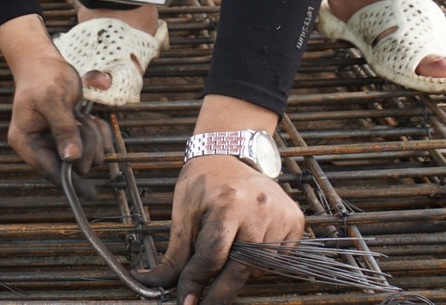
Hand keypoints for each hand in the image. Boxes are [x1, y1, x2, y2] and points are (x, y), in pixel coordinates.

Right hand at [6, 39, 110, 192]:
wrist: (45, 64)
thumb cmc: (44, 77)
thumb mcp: (53, 99)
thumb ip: (63, 129)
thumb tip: (70, 158)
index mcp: (25, 141)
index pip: (49, 169)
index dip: (70, 182)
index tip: (90, 193)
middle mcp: (39, 147)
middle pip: (73, 165)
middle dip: (86, 144)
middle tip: (82, 121)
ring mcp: (56, 144)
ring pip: (88, 157)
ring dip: (93, 136)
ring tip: (82, 115)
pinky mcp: (71, 139)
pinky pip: (96, 147)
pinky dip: (99, 132)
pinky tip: (89, 118)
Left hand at [136, 156, 304, 304]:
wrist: (230, 156)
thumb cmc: (203, 184)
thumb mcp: (183, 213)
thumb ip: (174, 254)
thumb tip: (149, 282)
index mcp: (228, 203)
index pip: (212, 257)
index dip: (196, 283)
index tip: (186, 303)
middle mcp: (259, 209)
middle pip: (240, 268)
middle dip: (220, 294)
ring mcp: (281, 215)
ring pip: (259, 268)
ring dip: (239, 273)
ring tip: (226, 254)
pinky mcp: (295, 220)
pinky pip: (278, 259)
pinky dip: (260, 263)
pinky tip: (247, 246)